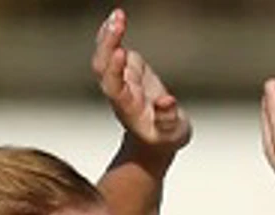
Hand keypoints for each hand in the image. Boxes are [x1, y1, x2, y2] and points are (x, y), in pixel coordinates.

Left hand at [93, 8, 189, 156]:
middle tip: (118, 24)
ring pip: (106, 54)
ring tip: (118, 15)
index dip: (115, 70)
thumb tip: (166, 100)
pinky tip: (117, 17)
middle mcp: (118, 90)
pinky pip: (114, 48)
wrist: (155, 138)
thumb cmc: (163, 138)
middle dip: (108, 45)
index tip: (121, 53)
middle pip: (103, 66)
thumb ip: (167, 118)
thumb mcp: (170, 134)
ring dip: (109, 35)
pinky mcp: (128, 69)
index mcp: (126, 108)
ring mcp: (121, 78)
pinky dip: (113, 33)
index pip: (114, 87)